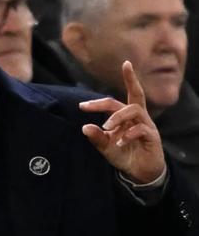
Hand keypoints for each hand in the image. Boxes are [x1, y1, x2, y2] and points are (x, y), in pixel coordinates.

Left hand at [78, 60, 164, 182]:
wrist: (140, 173)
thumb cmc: (124, 155)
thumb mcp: (106, 146)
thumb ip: (96, 137)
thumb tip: (84, 127)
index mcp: (128, 115)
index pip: (126, 94)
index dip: (128, 78)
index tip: (125, 62)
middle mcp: (139, 117)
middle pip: (134, 96)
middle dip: (122, 88)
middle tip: (88, 104)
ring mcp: (147, 126)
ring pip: (134, 110)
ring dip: (117, 117)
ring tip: (106, 127)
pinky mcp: (152, 137)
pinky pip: (140, 130)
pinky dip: (127, 135)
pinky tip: (119, 142)